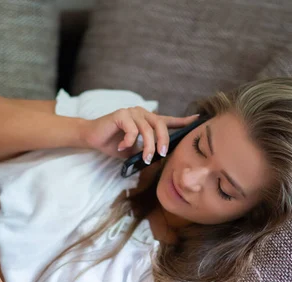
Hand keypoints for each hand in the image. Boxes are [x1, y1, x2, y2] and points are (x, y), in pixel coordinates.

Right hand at [81, 107, 198, 161]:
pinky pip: (132, 129)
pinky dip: (129, 141)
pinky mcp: (121, 114)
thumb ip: (146, 150)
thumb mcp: (134, 150)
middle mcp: (142, 113)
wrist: (93, 138)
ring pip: (147, 129)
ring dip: (147, 146)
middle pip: (160, 125)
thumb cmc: (114, 143)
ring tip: (144, 157)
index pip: (168, 120)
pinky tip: (122, 147)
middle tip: (161, 155)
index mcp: (147, 120)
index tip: (198, 119)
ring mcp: (132, 112)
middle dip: (163, 142)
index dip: (183, 121)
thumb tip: (159, 159)